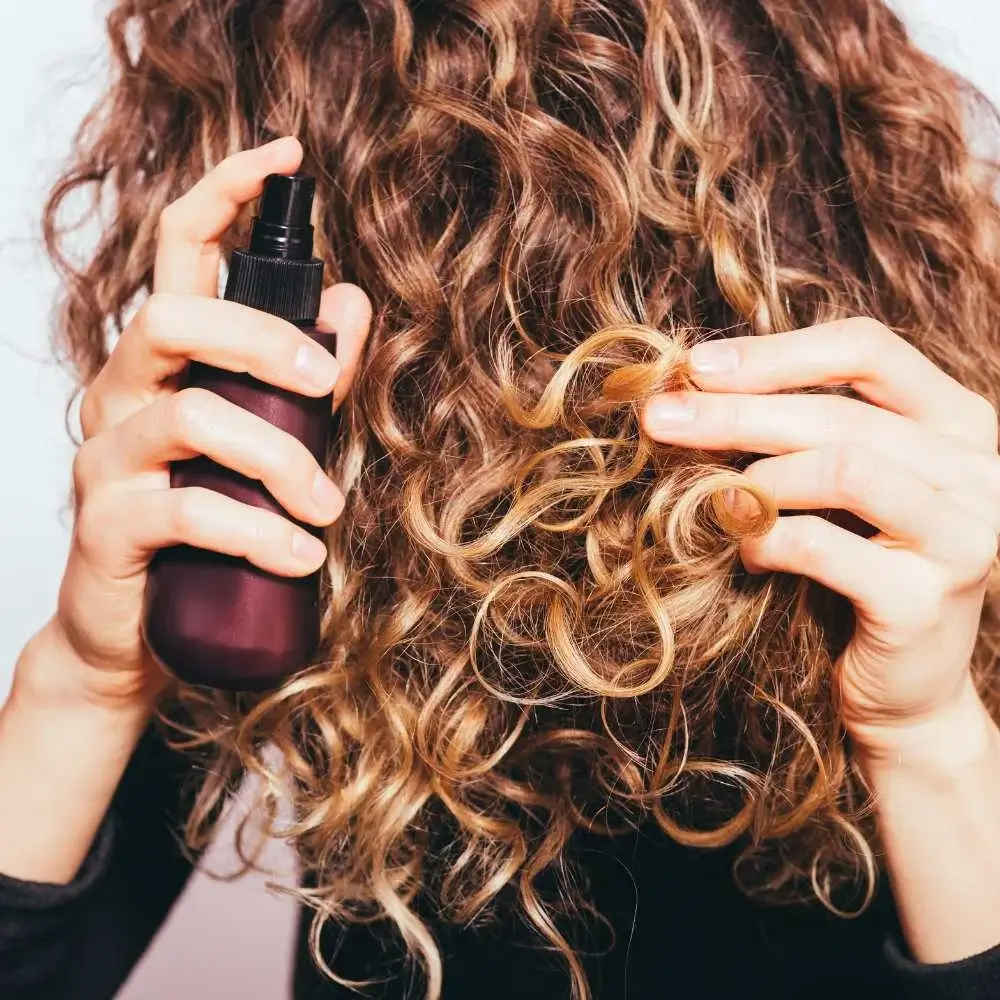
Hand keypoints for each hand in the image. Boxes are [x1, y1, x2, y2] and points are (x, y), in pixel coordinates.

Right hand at [25, 137, 371, 711]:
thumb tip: (348, 306)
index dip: (225, 194)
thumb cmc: (208, 531)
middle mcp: (122, 394)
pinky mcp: (107, 525)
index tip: (285, 154)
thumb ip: (302, 377)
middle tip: (326, 385)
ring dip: (280, 456)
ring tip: (327, 507)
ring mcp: (108, 457)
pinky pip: (186, 509)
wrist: (137, 633)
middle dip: (265, 339)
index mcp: (163, 362)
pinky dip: (258, 530)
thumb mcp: (266, 444)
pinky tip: (301, 555)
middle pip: (174, 317)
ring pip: (190, 415)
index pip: (178, 252)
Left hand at [640, 317, 999, 762]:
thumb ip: (796, 430)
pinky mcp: (925, 600)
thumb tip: (692, 385)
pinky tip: (749, 556)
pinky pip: (822, 547)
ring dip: (759, 481)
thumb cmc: (856, 567)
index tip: (695, 366)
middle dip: (735, 412)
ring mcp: (964, 535)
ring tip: (719, 504)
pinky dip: (766, 543)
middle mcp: (978, 470)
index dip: (776, 353)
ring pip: (844, 468)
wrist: (902, 688)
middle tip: (659, 418)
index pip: (868, 348)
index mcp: (958, 421)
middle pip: (842, 412)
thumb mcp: (836, 484)